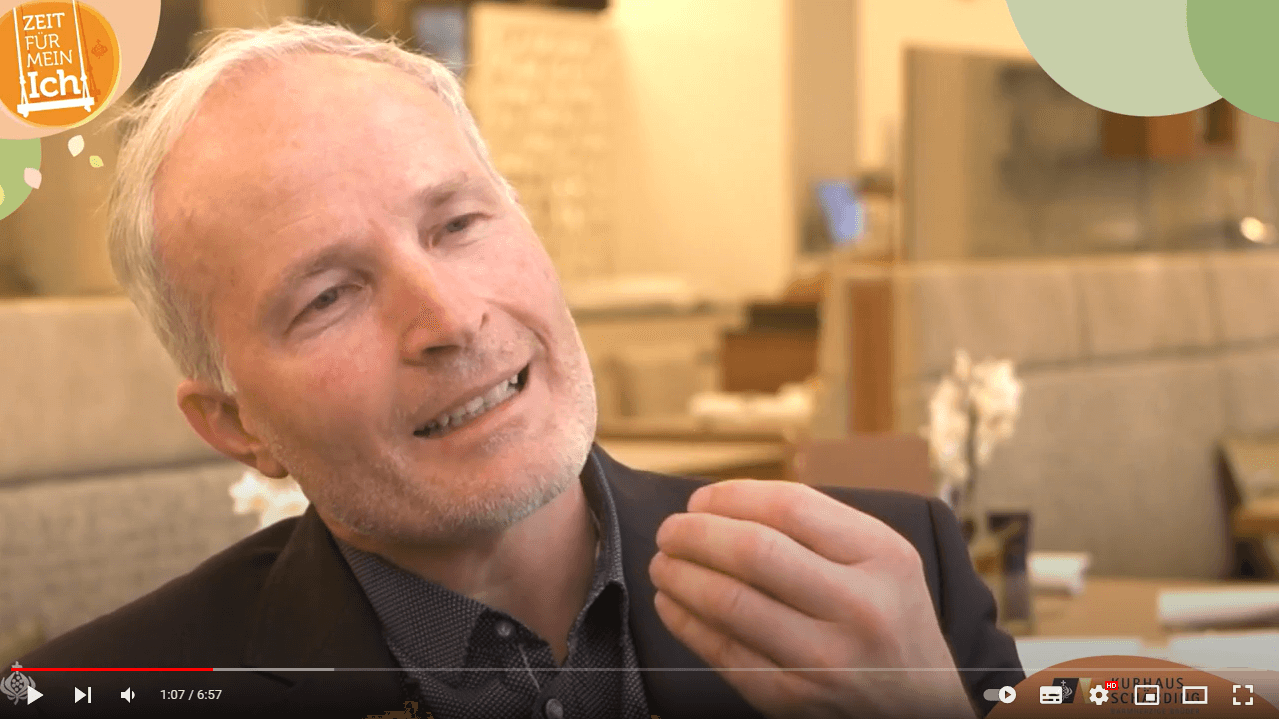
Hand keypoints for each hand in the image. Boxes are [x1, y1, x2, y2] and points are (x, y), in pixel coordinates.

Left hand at [649, 480, 975, 718]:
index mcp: (882, 558)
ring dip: (680, 576)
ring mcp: (823, 660)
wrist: (921, 705)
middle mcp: (858, 608)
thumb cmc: (889, 618)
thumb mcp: (883, 559)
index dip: (730, 497)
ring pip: (728, 603)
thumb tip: (724, 502)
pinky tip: (672, 603)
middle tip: (670, 530)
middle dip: (694, 534)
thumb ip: (819, 526)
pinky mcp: (790, 698)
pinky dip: (684, 621)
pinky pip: (721, 651)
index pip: (789, 508)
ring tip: (664, 562)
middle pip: (753, 552)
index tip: (700, 499)